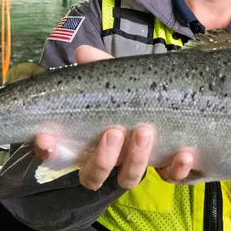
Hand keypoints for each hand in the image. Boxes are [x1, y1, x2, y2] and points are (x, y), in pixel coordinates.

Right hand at [33, 45, 195, 190]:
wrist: (181, 102)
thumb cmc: (136, 93)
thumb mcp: (118, 78)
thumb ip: (100, 66)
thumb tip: (83, 52)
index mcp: (88, 140)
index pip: (59, 154)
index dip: (48, 152)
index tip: (47, 139)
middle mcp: (110, 160)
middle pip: (94, 174)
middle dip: (103, 157)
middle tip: (114, 131)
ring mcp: (138, 167)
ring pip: (128, 179)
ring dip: (135, 159)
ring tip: (145, 131)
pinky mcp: (168, 170)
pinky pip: (169, 178)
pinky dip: (175, 169)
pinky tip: (183, 153)